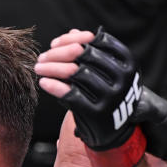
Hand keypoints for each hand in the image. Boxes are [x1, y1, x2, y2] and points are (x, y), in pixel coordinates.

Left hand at [36, 28, 145, 166]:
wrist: (115, 133)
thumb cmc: (106, 97)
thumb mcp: (106, 75)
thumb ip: (91, 54)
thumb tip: (73, 33)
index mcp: (128, 64)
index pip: (98, 41)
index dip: (73, 39)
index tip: (55, 43)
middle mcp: (122, 79)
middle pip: (84, 55)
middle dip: (58, 53)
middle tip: (42, 57)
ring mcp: (111, 97)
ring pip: (75, 73)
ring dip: (52, 68)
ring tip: (39, 68)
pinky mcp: (97, 114)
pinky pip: (71, 95)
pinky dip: (54, 86)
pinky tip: (44, 82)